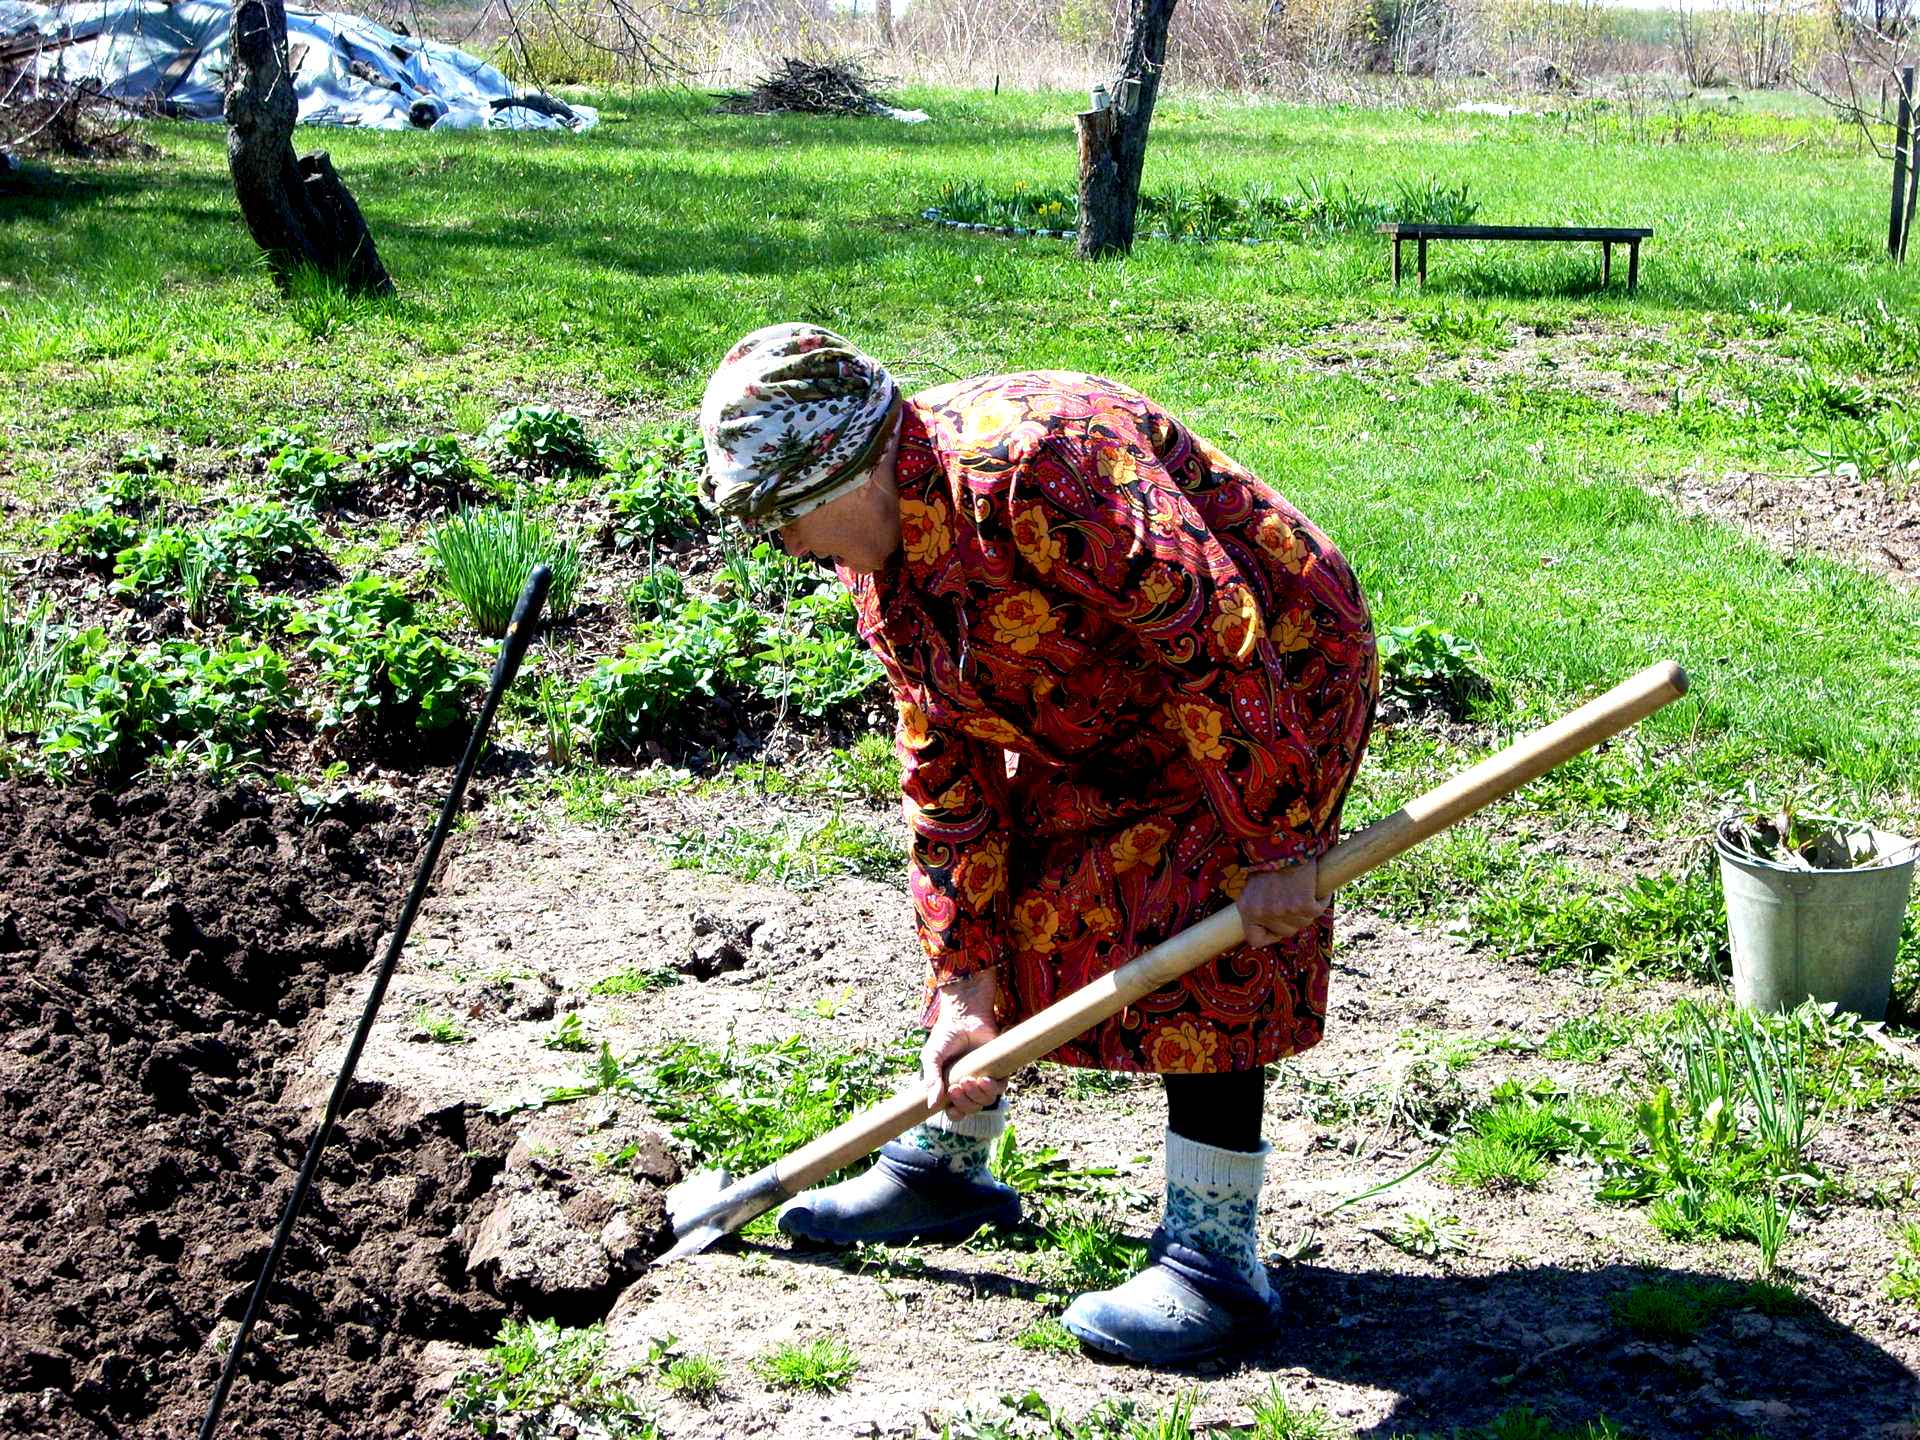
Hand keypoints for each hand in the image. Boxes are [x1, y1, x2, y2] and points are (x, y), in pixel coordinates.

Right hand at [921, 971, 1006, 1117]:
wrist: (964, 1016)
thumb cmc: (945, 1036)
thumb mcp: (932, 1057)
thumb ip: (931, 1080)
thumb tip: (930, 1105)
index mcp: (953, 1087)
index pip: (957, 1111)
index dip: (955, 1114)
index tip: (950, 1108)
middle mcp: (970, 1086)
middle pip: (972, 1108)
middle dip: (965, 1103)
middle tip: (956, 1087)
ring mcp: (984, 1078)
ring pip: (987, 1101)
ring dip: (978, 1096)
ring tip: (968, 1080)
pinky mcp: (999, 1069)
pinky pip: (1000, 1087)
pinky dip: (992, 1087)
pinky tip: (983, 1078)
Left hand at [1237, 859, 1325, 948]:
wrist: (1287, 841)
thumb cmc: (1271, 860)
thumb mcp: (1253, 885)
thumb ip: (1259, 905)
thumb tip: (1273, 925)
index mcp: (1247, 908)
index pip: (1255, 939)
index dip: (1269, 935)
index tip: (1278, 927)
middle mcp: (1263, 912)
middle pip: (1285, 932)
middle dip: (1293, 919)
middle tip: (1294, 899)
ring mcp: (1283, 910)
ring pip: (1303, 923)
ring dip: (1307, 909)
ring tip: (1303, 889)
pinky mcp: (1303, 904)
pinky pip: (1318, 910)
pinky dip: (1321, 899)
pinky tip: (1316, 888)